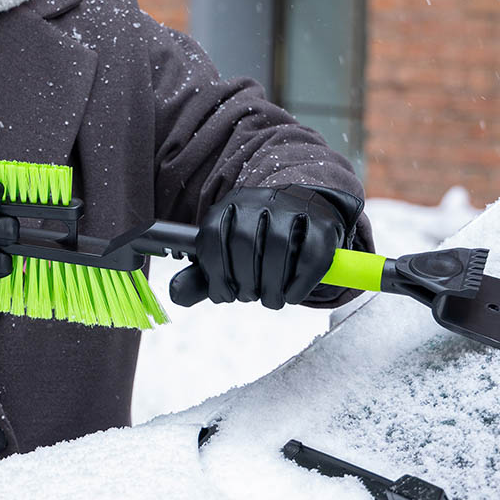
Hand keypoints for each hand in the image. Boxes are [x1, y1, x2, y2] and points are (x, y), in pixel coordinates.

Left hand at [168, 184, 360, 309]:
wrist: (306, 216)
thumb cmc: (261, 243)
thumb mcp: (228, 256)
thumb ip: (202, 278)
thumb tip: (175, 294)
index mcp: (230, 205)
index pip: (212, 235)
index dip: (214, 272)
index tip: (223, 294)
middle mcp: (260, 200)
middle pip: (245, 241)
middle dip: (244, 280)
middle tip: (249, 296)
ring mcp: (294, 208)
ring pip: (280, 246)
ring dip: (272, 285)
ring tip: (270, 299)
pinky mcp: (324, 225)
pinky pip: (312, 255)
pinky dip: (300, 282)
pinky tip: (291, 295)